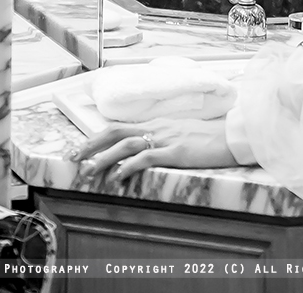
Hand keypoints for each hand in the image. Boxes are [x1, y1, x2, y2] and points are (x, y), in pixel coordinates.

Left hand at [71, 118, 236, 180]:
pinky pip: (146, 157)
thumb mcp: (181, 134)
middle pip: (114, 132)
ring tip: (86, 172)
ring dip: (101, 159)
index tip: (78, 149)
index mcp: (156, 124)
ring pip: (124, 145)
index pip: (118, 128)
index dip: (96, 138)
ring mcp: (165, 138)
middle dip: (89, 145)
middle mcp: (156, 127)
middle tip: (70, 159)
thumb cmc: (209, 138)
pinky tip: (116, 178)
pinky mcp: (175, 151)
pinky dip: (127, 167)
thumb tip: (143, 151)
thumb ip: (161, 139)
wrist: (232, 135)